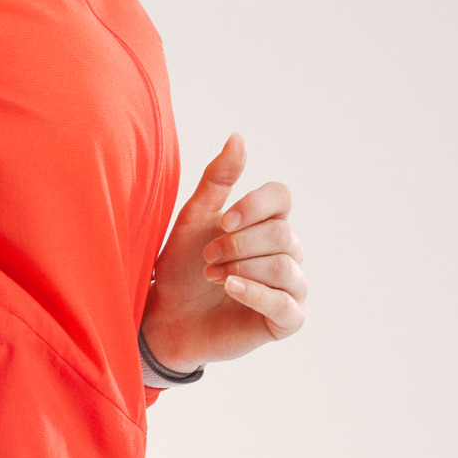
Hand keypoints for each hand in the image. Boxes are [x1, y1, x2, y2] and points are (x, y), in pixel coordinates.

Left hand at [141, 133, 306, 370]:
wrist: (167, 317)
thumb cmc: (182, 267)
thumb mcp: (194, 218)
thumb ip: (217, 179)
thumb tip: (239, 136)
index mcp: (267, 223)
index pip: (282, 197)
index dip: (255, 205)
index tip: (223, 221)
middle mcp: (286, 252)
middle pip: (282, 235)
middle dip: (239, 245)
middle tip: (208, 258)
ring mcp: (291, 287)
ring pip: (285, 268)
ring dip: (242, 269)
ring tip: (212, 277)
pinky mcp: (287, 320)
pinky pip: (287, 305)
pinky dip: (256, 293)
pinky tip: (230, 289)